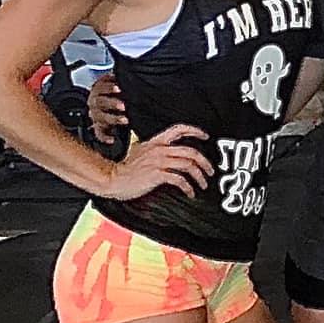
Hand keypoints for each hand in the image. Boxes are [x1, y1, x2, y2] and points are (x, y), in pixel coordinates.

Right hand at [85, 73, 127, 143]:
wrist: (109, 109)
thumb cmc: (115, 95)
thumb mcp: (116, 86)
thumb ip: (120, 80)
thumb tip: (130, 71)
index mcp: (98, 91)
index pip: (99, 87)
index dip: (108, 87)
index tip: (118, 87)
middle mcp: (94, 104)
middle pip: (100, 102)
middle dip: (112, 103)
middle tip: (123, 105)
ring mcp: (96, 116)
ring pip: (101, 118)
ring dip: (113, 119)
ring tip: (125, 120)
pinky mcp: (99, 128)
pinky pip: (99, 134)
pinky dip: (105, 137)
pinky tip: (111, 140)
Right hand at [97, 123, 211, 199]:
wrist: (113, 179)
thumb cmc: (126, 169)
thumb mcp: (139, 151)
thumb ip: (153, 148)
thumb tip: (164, 148)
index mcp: (156, 142)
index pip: (178, 130)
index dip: (194, 131)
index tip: (205, 136)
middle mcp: (159, 150)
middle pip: (190, 151)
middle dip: (205, 162)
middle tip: (210, 171)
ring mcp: (158, 162)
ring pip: (188, 165)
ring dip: (199, 176)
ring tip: (202, 184)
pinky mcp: (157, 175)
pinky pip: (179, 180)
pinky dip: (188, 187)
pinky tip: (190, 192)